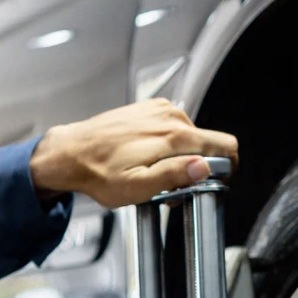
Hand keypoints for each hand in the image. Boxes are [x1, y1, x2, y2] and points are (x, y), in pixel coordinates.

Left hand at [29, 99, 238, 207]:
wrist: (71, 153)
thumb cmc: (99, 173)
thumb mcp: (138, 187)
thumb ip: (175, 175)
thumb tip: (204, 167)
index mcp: (173, 136)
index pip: (224, 145)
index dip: (226, 167)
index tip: (215, 181)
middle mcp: (170, 117)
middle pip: (207, 143)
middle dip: (197, 167)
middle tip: (172, 188)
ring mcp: (159, 110)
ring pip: (189, 137)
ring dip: (180, 157)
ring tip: (154, 173)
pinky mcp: (148, 109)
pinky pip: (172, 128)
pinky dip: (167, 145)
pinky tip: (146, 158)